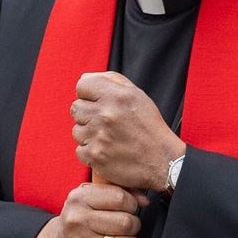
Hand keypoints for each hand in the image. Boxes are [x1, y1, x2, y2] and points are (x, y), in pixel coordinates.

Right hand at [31, 181, 142, 237]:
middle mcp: (77, 219)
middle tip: (128, 228)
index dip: (132, 205)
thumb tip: (145, 201)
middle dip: (134, 226)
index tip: (128, 210)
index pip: (120, 198)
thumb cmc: (81, 218)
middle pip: (125, 223)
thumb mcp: (92, 197)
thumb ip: (120, 191)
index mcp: (80, 198)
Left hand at [70, 72, 181, 192]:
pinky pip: (79, 150)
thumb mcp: (137, 96)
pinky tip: (106, 150)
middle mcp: (105, 114)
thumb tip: (83, 77)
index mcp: (116, 96)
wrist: (162, 160)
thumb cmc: (149, 126)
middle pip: (76, 108)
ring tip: (108, 138)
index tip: (98, 103)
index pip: (82, 85)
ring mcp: (98, 137)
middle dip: (87, 114)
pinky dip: (90, 151)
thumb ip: (110, 80)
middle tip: (105, 123)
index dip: (88, 94)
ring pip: (76, 130)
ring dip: (88, 134)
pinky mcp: (95, 157)